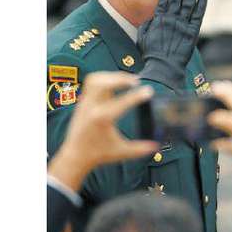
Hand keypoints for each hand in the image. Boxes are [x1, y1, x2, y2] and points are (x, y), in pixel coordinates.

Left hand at [48, 72, 158, 190]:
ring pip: (96, 79)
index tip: (149, 91)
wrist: (76, 156)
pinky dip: (104, 78)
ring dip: (112, 76)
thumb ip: (140, 148)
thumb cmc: (98, 154)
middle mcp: (91, 108)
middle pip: (104, 83)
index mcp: (102, 120)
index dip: (137, 95)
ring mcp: (85, 103)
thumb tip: (156, 145)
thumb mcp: (122, 152)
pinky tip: (115, 83)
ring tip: (126, 80)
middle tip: (137, 81)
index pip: (122, 102)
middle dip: (122, 78)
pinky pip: (92, 82)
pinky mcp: (83, 102)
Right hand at [137, 0, 207, 89]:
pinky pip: (198, 15)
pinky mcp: (193, 32)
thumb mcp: (143, 35)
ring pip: (188, 3)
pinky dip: (202, 4)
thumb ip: (149, 23)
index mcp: (159, 18)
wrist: (163, 67)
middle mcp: (171, 19)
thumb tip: (153, 16)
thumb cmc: (151, 53)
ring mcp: (183, 25)